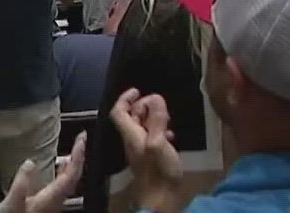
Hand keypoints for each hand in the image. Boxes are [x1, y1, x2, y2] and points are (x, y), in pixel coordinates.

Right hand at [0, 131, 85, 212]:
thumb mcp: (12, 204)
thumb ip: (21, 184)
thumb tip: (30, 162)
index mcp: (51, 200)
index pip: (72, 176)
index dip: (78, 157)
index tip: (82, 139)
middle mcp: (55, 202)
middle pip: (74, 178)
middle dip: (79, 157)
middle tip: (81, 139)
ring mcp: (52, 204)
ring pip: (69, 182)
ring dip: (72, 164)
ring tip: (73, 149)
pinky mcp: (45, 204)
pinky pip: (61, 185)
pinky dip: (63, 172)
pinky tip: (58, 167)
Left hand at [110, 90, 182, 209]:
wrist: (161, 199)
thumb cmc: (159, 171)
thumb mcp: (159, 142)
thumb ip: (156, 120)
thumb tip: (155, 97)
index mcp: (131, 135)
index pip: (118, 111)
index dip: (125, 98)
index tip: (138, 90)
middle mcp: (132, 140)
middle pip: (131, 117)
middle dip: (144, 106)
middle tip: (160, 106)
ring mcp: (140, 149)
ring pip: (142, 126)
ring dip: (154, 118)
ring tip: (168, 119)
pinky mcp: (149, 157)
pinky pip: (151, 137)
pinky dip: (159, 131)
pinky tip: (171, 135)